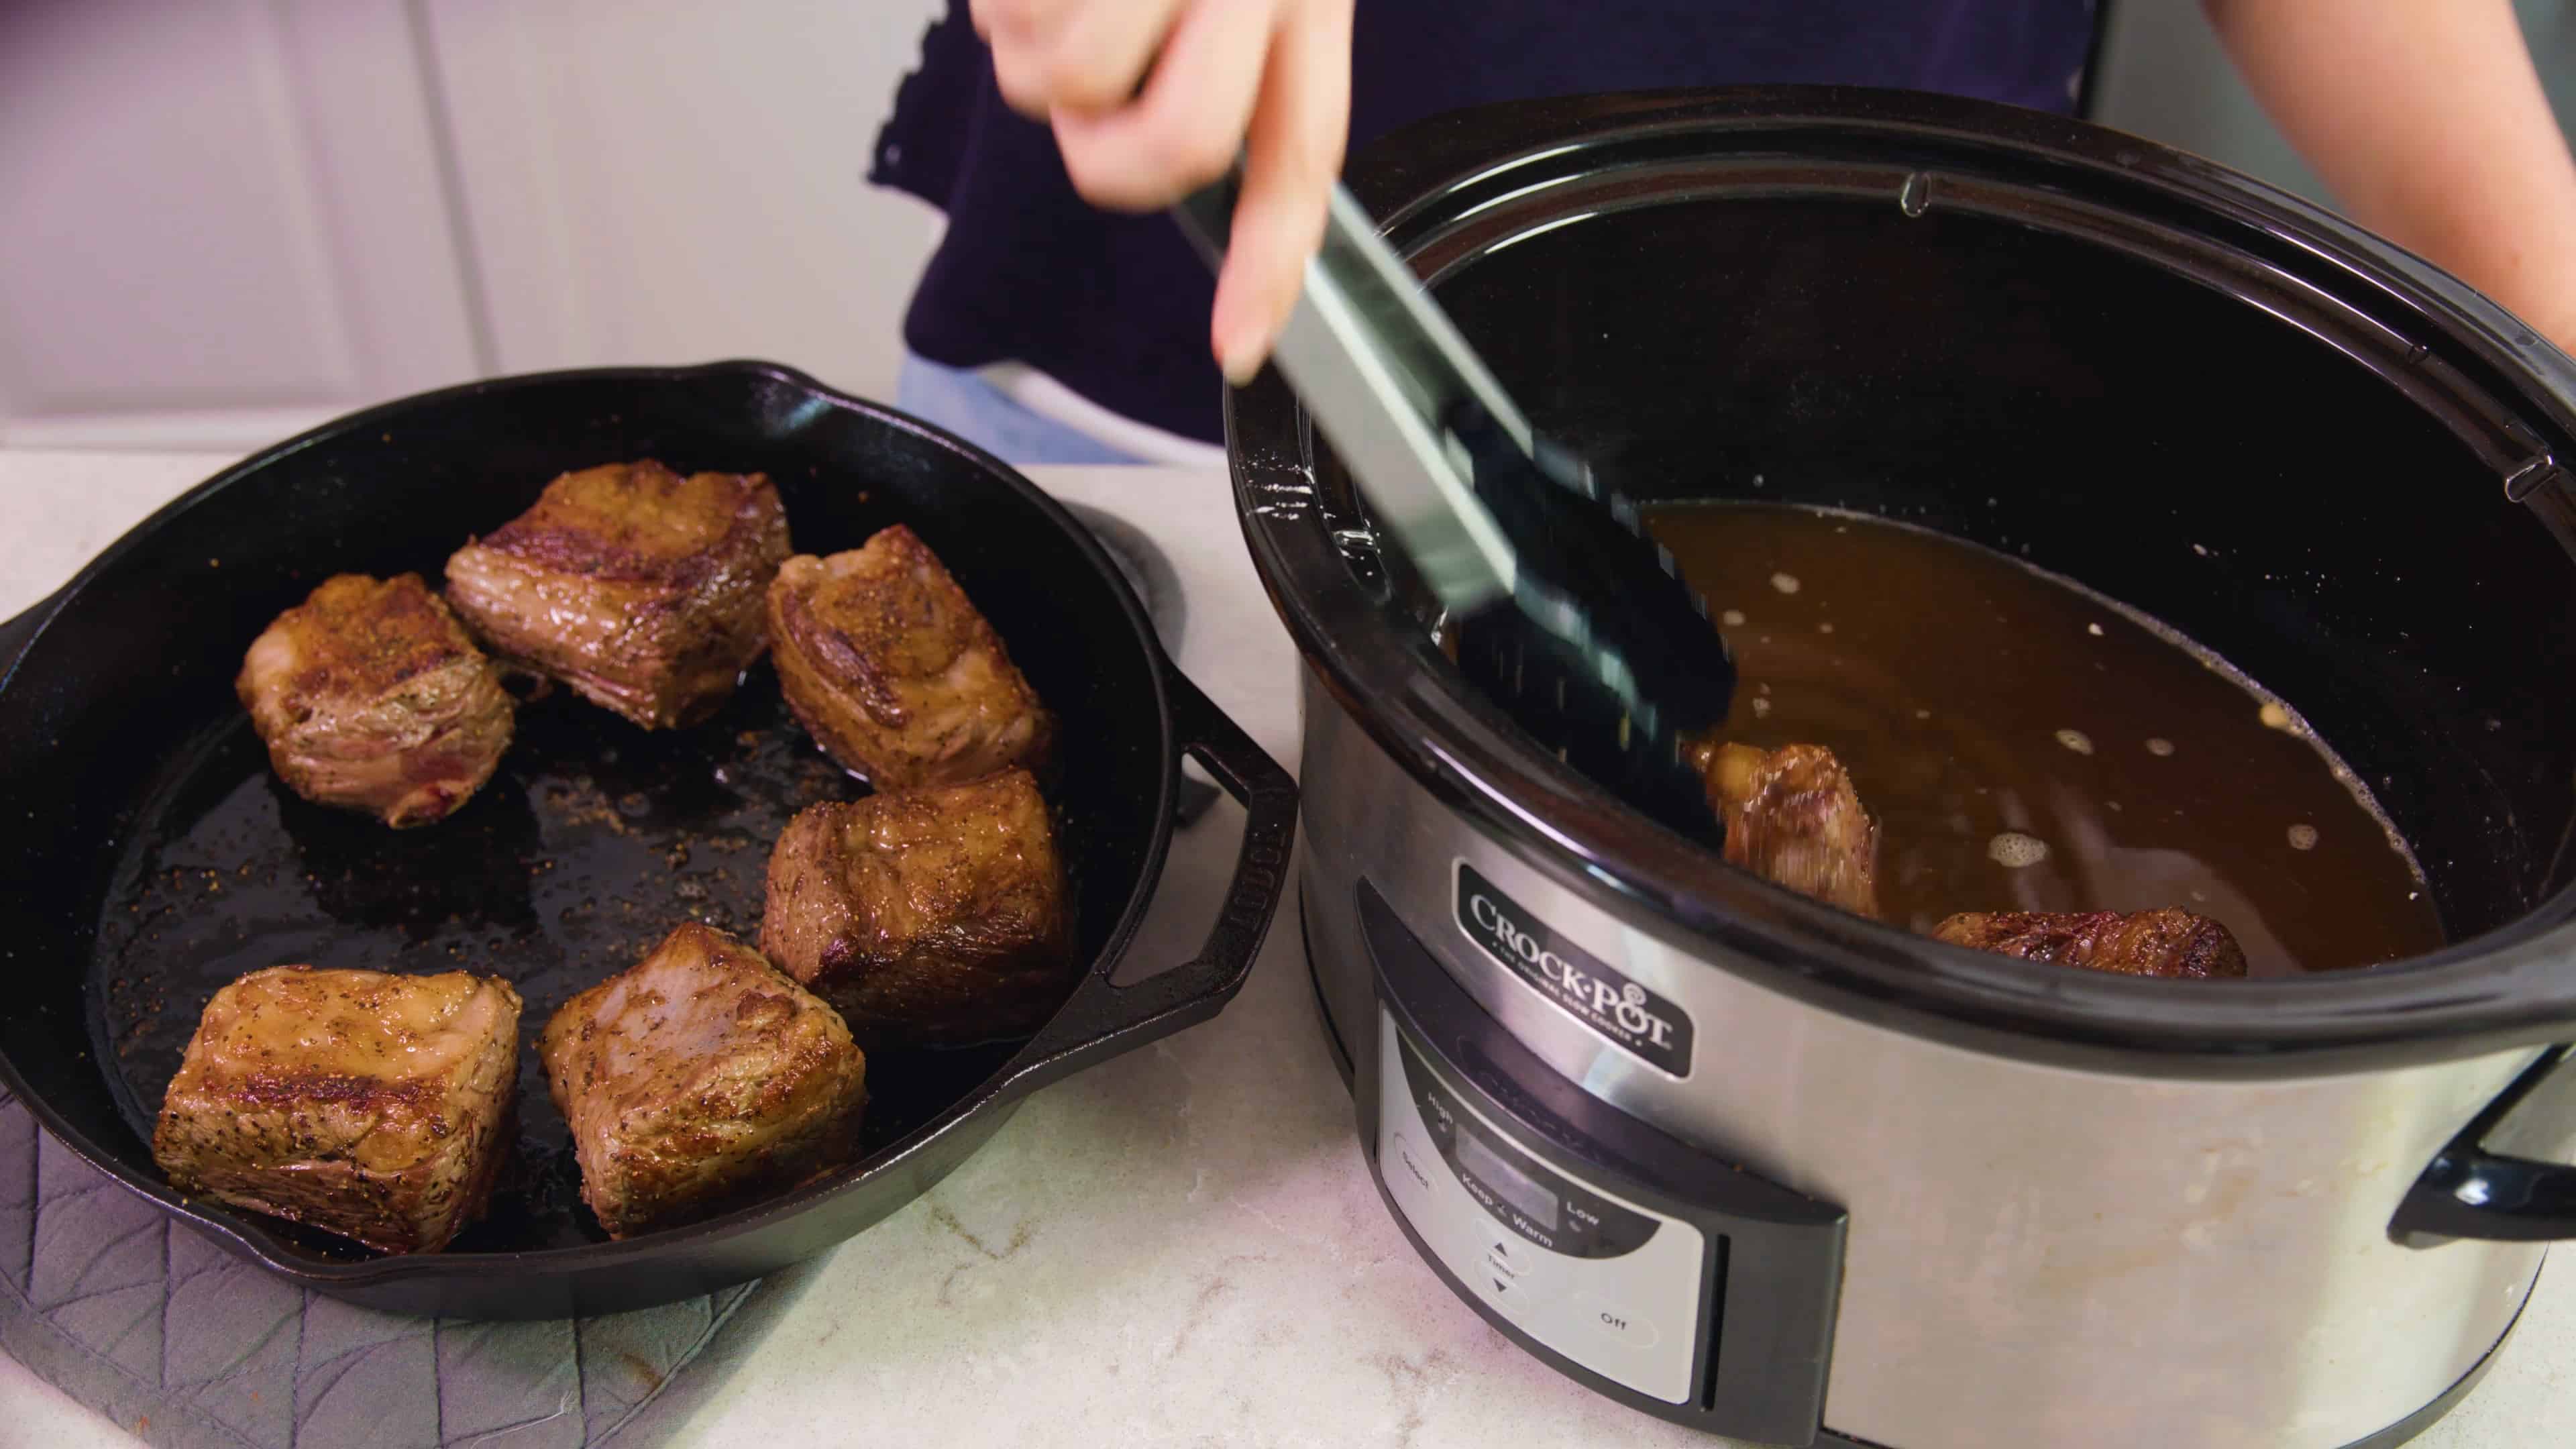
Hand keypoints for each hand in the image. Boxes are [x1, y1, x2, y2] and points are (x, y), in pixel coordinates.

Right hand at [972, 0, 1354, 382]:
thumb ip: (1236, 74)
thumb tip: (1194, 189)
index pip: (1297, 164)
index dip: (1268, 268)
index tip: (1241, 346)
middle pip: (1174, 148)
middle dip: (1110, 155)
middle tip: (1096, 105)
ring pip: (1069, 91)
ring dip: (1037, 61)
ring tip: (1065, 0)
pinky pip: (1008, 31)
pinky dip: (1001, 14)